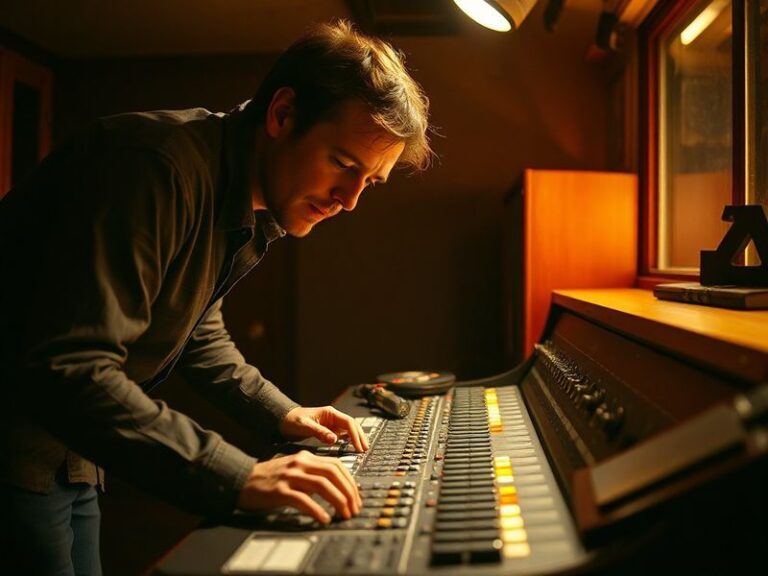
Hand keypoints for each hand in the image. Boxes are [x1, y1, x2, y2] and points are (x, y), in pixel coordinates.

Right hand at [237, 451, 361, 522]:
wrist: (242, 480)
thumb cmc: (271, 479)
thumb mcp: (295, 470)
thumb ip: (314, 475)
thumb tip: (338, 489)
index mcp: (306, 457)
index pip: (336, 465)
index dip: (350, 481)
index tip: (356, 497)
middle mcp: (300, 463)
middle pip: (333, 473)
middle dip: (348, 491)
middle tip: (355, 508)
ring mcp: (290, 476)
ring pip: (322, 485)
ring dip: (338, 501)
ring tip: (344, 514)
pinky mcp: (280, 491)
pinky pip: (303, 500)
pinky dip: (316, 510)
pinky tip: (324, 519)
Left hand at [279, 406, 368, 451]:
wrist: (282, 420)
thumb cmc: (292, 420)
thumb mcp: (304, 426)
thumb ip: (319, 432)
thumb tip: (334, 439)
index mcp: (330, 413)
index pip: (349, 422)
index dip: (356, 435)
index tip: (359, 447)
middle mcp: (333, 417)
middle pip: (352, 425)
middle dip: (360, 436)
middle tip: (365, 449)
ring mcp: (332, 424)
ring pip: (349, 430)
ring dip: (356, 438)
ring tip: (362, 450)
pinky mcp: (328, 430)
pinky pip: (342, 435)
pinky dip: (349, 441)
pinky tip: (351, 448)